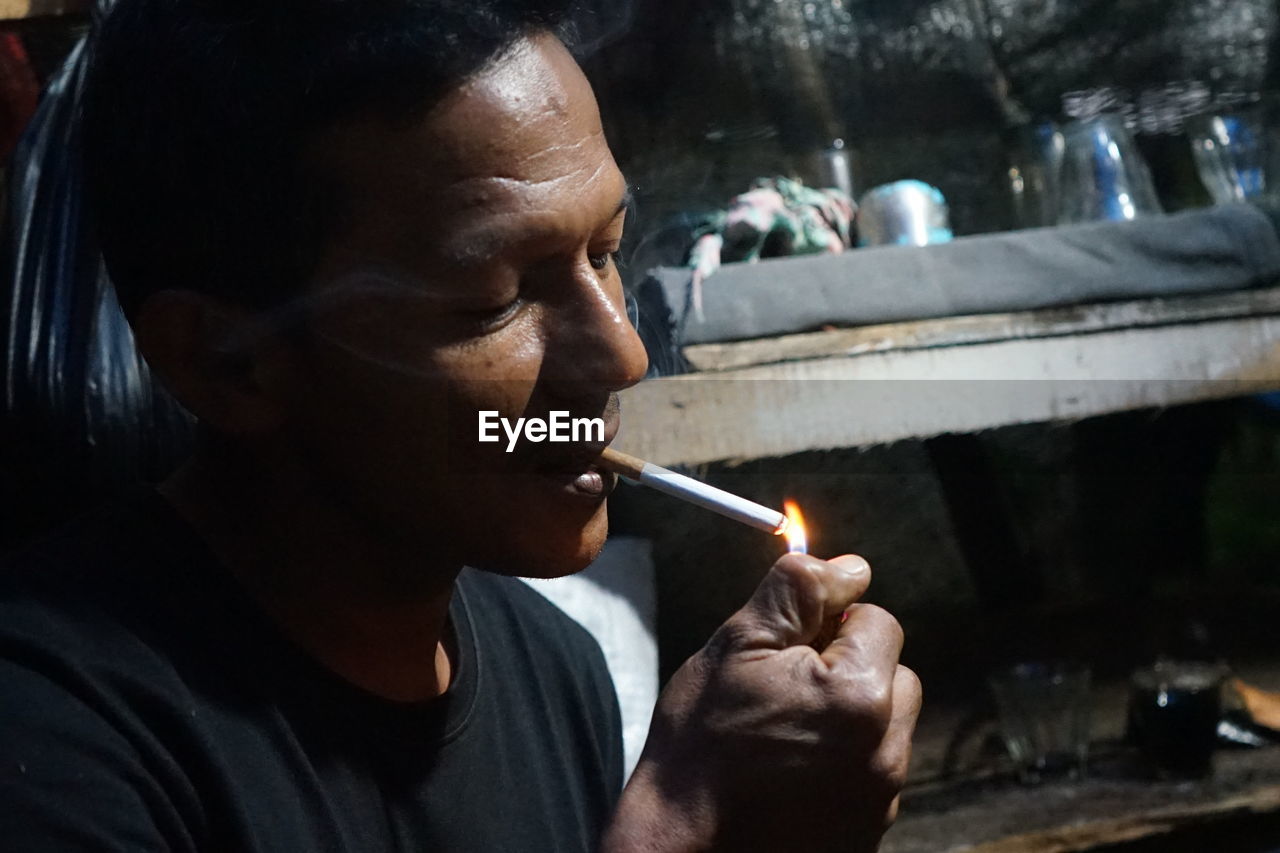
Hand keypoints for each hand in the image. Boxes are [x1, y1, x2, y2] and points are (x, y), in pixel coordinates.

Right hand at [605, 554, 920, 852]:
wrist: (681, 851)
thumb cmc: (700, 749)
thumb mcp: (735, 649)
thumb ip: (796, 595)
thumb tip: (849, 566)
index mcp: (859, 697)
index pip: (879, 620)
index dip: (830, 622)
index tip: (787, 648)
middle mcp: (886, 751)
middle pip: (895, 674)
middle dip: (849, 669)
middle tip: (784, 689)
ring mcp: (881, 798)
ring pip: (885, 725)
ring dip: (848, 718)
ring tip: (783, 734)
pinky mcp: (869, 832)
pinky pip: (872, 773)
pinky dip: (842, 763)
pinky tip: (790, 772)